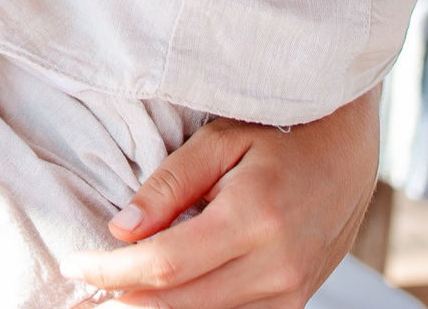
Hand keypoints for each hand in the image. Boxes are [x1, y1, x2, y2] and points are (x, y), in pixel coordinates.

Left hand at [64, 92, 378, 308]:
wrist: (350, 155)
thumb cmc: (281, 135)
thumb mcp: (221, 140)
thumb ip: (170, 184)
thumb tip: (121, 229)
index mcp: (255, 217)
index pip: (165, 264)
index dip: (112, 271)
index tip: (76, 262)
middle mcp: (277, 265)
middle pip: (179, 303)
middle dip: (124, 295)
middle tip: (87, 279)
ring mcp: (290, 292)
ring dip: (154, 307)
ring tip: (121, 284)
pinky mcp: (295, 304)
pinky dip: (192, 308)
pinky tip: (166, 291)